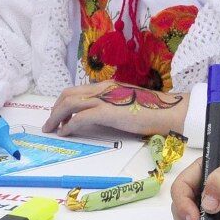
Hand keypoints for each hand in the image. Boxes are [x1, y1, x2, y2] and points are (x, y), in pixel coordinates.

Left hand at [44, 81, 186, 137]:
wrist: (169, 111)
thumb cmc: (152, 111)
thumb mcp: (125, 105)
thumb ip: (110, 107)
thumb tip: (97, 118)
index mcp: (107, 86)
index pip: (77, 91)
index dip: (62, 103)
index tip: (58, 116)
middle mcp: (102, 89)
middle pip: (68, 95)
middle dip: (55, 110)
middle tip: (50, 124)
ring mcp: (105, 99)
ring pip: (70, 103)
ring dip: (57, 117)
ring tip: (52, 130)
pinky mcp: (108, 112)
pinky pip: (81, 117)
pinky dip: (69, 125)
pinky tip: (65, 133)